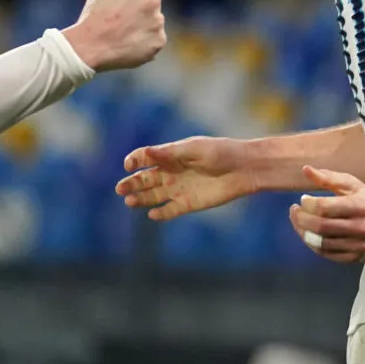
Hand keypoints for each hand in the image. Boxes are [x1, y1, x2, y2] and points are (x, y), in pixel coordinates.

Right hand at [61, 0, 165, 71]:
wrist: (89, 47)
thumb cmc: (91, 19)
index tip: (124, 6)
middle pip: (151, 3)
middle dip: (141, 10)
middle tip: (124, 23)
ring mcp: (158, 21)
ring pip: (155, 22)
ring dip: (145, 27)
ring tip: (124, 36)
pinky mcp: (159, 40)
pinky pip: (155, 40)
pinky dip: (146, 43)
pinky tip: (129, 46)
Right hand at [117, 137, 256, 219]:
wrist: (244, 169)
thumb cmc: (221, 152)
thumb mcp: (194, 149)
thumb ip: (170, 153)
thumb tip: (145, 152)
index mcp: (171, 155)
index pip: (145, 158)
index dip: (134, 160)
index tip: (129, 164)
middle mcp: (172, 172)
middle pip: (144, 179)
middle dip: (131, 183)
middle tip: (120, 189)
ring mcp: (179, 188)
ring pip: (153, 195)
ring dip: (140, 198)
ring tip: (129, 201)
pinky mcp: (188, 203)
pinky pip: (169, 210)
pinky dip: (160, 213)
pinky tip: (152, 214)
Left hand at [288, 166, 364, 262]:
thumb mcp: (353, 184)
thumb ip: (329, 178)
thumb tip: (305, 170)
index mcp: (360, 206)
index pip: (325, 207)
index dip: (308, 204)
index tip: (302, 200)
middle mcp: (361, 227)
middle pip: (321, 227)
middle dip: (301, 219)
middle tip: (294, 212)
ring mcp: (359, 245)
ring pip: (322, 244)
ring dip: (304, 233)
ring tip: (299, 223)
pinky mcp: (357, 258)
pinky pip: (328, 255)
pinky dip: (314, 246)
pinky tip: (310, 236)